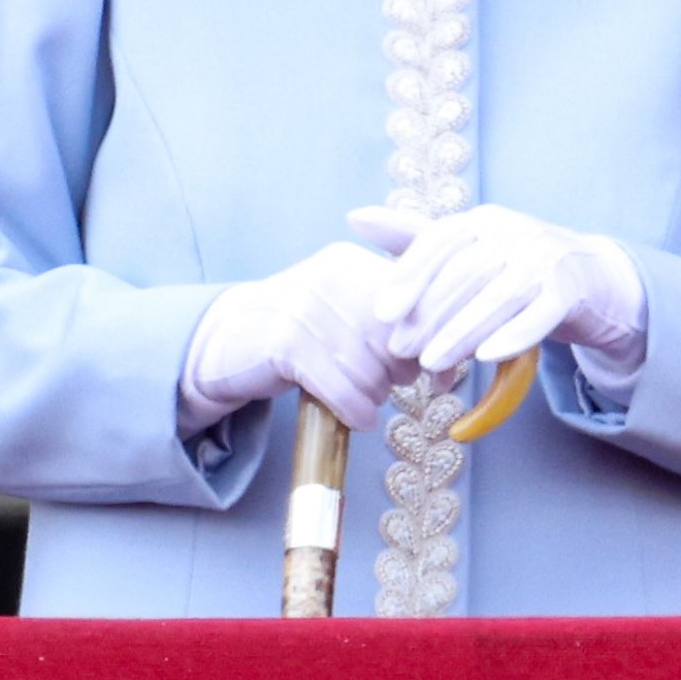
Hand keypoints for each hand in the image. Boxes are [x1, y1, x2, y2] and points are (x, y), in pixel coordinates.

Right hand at [179, 243, 419, 434]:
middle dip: (404, 371)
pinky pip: (343, 388)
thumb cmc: (303, 333)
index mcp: (353, 262)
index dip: (436, 339)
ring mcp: (306, 305)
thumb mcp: (348, 315)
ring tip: (365, 399)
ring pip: (371, 368)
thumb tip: (451, 363)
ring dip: (376, 395)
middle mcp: (332, 274)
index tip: (441, 373)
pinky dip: (357, 410)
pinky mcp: (286, 341)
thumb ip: (397, 328)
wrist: (229, 340)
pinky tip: (357, 417)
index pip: (415, 296)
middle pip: (398, 337)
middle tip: (391, 385)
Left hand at [348, 203, 647, 374]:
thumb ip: (413, 240)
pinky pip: (539, 313)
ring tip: (431, 363)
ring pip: (497, 296)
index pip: (438, 240)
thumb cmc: (513, 265)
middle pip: (464, 273)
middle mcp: (513, 230)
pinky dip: (513, 335)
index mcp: (482, 220)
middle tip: (400, 350)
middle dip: (428, 314)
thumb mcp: (467, 250)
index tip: (382, 311)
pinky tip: (485, 357)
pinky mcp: (570, 288)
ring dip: (461, 332)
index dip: (408, 275)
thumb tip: (354, 216)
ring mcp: (544, 257)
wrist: (590, 276)